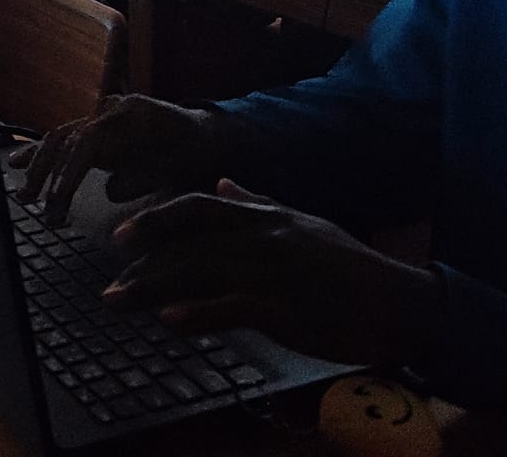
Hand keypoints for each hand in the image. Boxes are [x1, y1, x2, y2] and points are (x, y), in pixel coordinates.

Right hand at [13, 94, 222, 225]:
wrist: (206, 135)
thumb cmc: (193, 153)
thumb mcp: (174, 168)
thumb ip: (142, 177)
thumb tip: (109, 189)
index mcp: (130, 114)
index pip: (88, 140)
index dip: (71, 171)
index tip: (58, 199)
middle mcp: (110, 110)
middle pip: (66, 137)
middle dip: (46, 172)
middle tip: (34, 203)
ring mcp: (101, 117)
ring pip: (59, 138)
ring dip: (39, 167)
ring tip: (24, 195)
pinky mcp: (96, 130)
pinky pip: (64, 139)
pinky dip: (42, 153)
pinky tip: (17, 163)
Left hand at [104, 180, 442, 367]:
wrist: (398, 302)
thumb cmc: (347, 267)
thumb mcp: (302, 223)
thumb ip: (257, 203)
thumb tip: (221, 184)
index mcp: (266, 216)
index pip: (198, 208)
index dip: (157, 219)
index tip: (122, 235)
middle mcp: (264, 237)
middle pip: (189, 245)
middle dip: (143, 265)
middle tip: (108, 286)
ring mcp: (274, 271)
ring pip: (201, 274)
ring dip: (154, 291)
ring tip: (120, 304)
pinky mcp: (287, 307)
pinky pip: (233, 308)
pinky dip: (199, 314)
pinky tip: (170, 322)